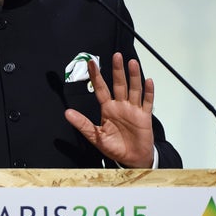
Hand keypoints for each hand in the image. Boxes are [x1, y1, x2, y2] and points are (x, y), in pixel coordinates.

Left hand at [64, 52, 154, 167]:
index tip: (91, 63)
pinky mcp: (144, 116)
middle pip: (119, 84)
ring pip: (134, 89)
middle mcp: (120, 106)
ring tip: (132, 63)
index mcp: (108, 109)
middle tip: (116, 56)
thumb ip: (83, 124)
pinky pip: (147, 102)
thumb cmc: (115, 147)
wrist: (132, 159)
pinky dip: (148, 92)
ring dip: (134, 76)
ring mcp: (133, 109)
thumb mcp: (96, 136)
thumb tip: (67, 113)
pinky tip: (148, 81)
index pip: (101, 89)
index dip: (97, 76)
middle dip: (117, 70)